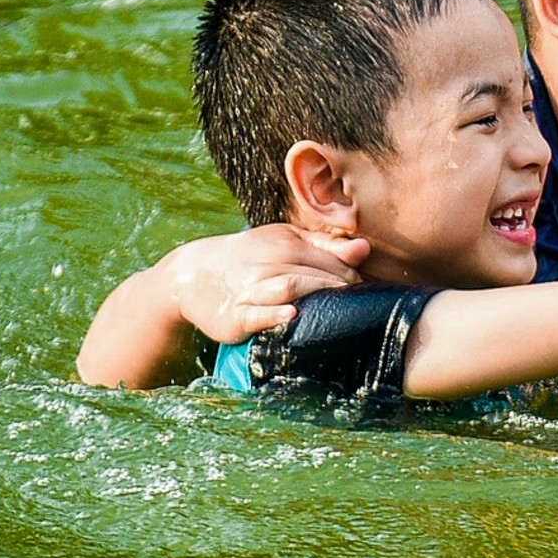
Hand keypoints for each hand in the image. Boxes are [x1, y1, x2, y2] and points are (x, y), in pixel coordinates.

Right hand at [163, 224, 369, 341]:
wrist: (192, 274)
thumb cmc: (252, 256)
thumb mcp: (284, 241)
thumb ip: (325, 245)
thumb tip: (365, 248)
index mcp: (282, 242)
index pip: (326, 256)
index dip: (348, 272)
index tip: (362, 285)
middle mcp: (265, 262)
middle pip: (312, 271)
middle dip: (339, 285)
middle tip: (357, 300)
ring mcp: (249, 289)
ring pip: (288, 286)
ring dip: (316, 294)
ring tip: (338, 306)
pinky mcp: (234, 316)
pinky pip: (256, 314)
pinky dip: (274, 314)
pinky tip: (292, 315)